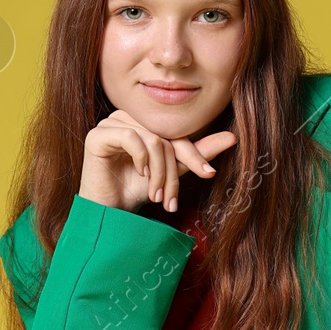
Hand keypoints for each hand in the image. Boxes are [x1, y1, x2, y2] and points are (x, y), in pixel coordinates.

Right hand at [78, 108, 237, 212]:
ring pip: (152, 140)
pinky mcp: (98, 135)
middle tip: (171, 201)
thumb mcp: (172, 172)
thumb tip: (232, 137)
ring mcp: (111, 123)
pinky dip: (141, 159)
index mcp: (144, 122)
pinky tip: (139, 175)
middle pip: (165, 137)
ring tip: (156, 195)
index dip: (194, 154)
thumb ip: (197, 154)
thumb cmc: (135, 191)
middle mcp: (127, 117)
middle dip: (173, 172)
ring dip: (158, 173)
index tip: (209, 174)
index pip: (176, 133)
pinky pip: (131, 137)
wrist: (108, 212)